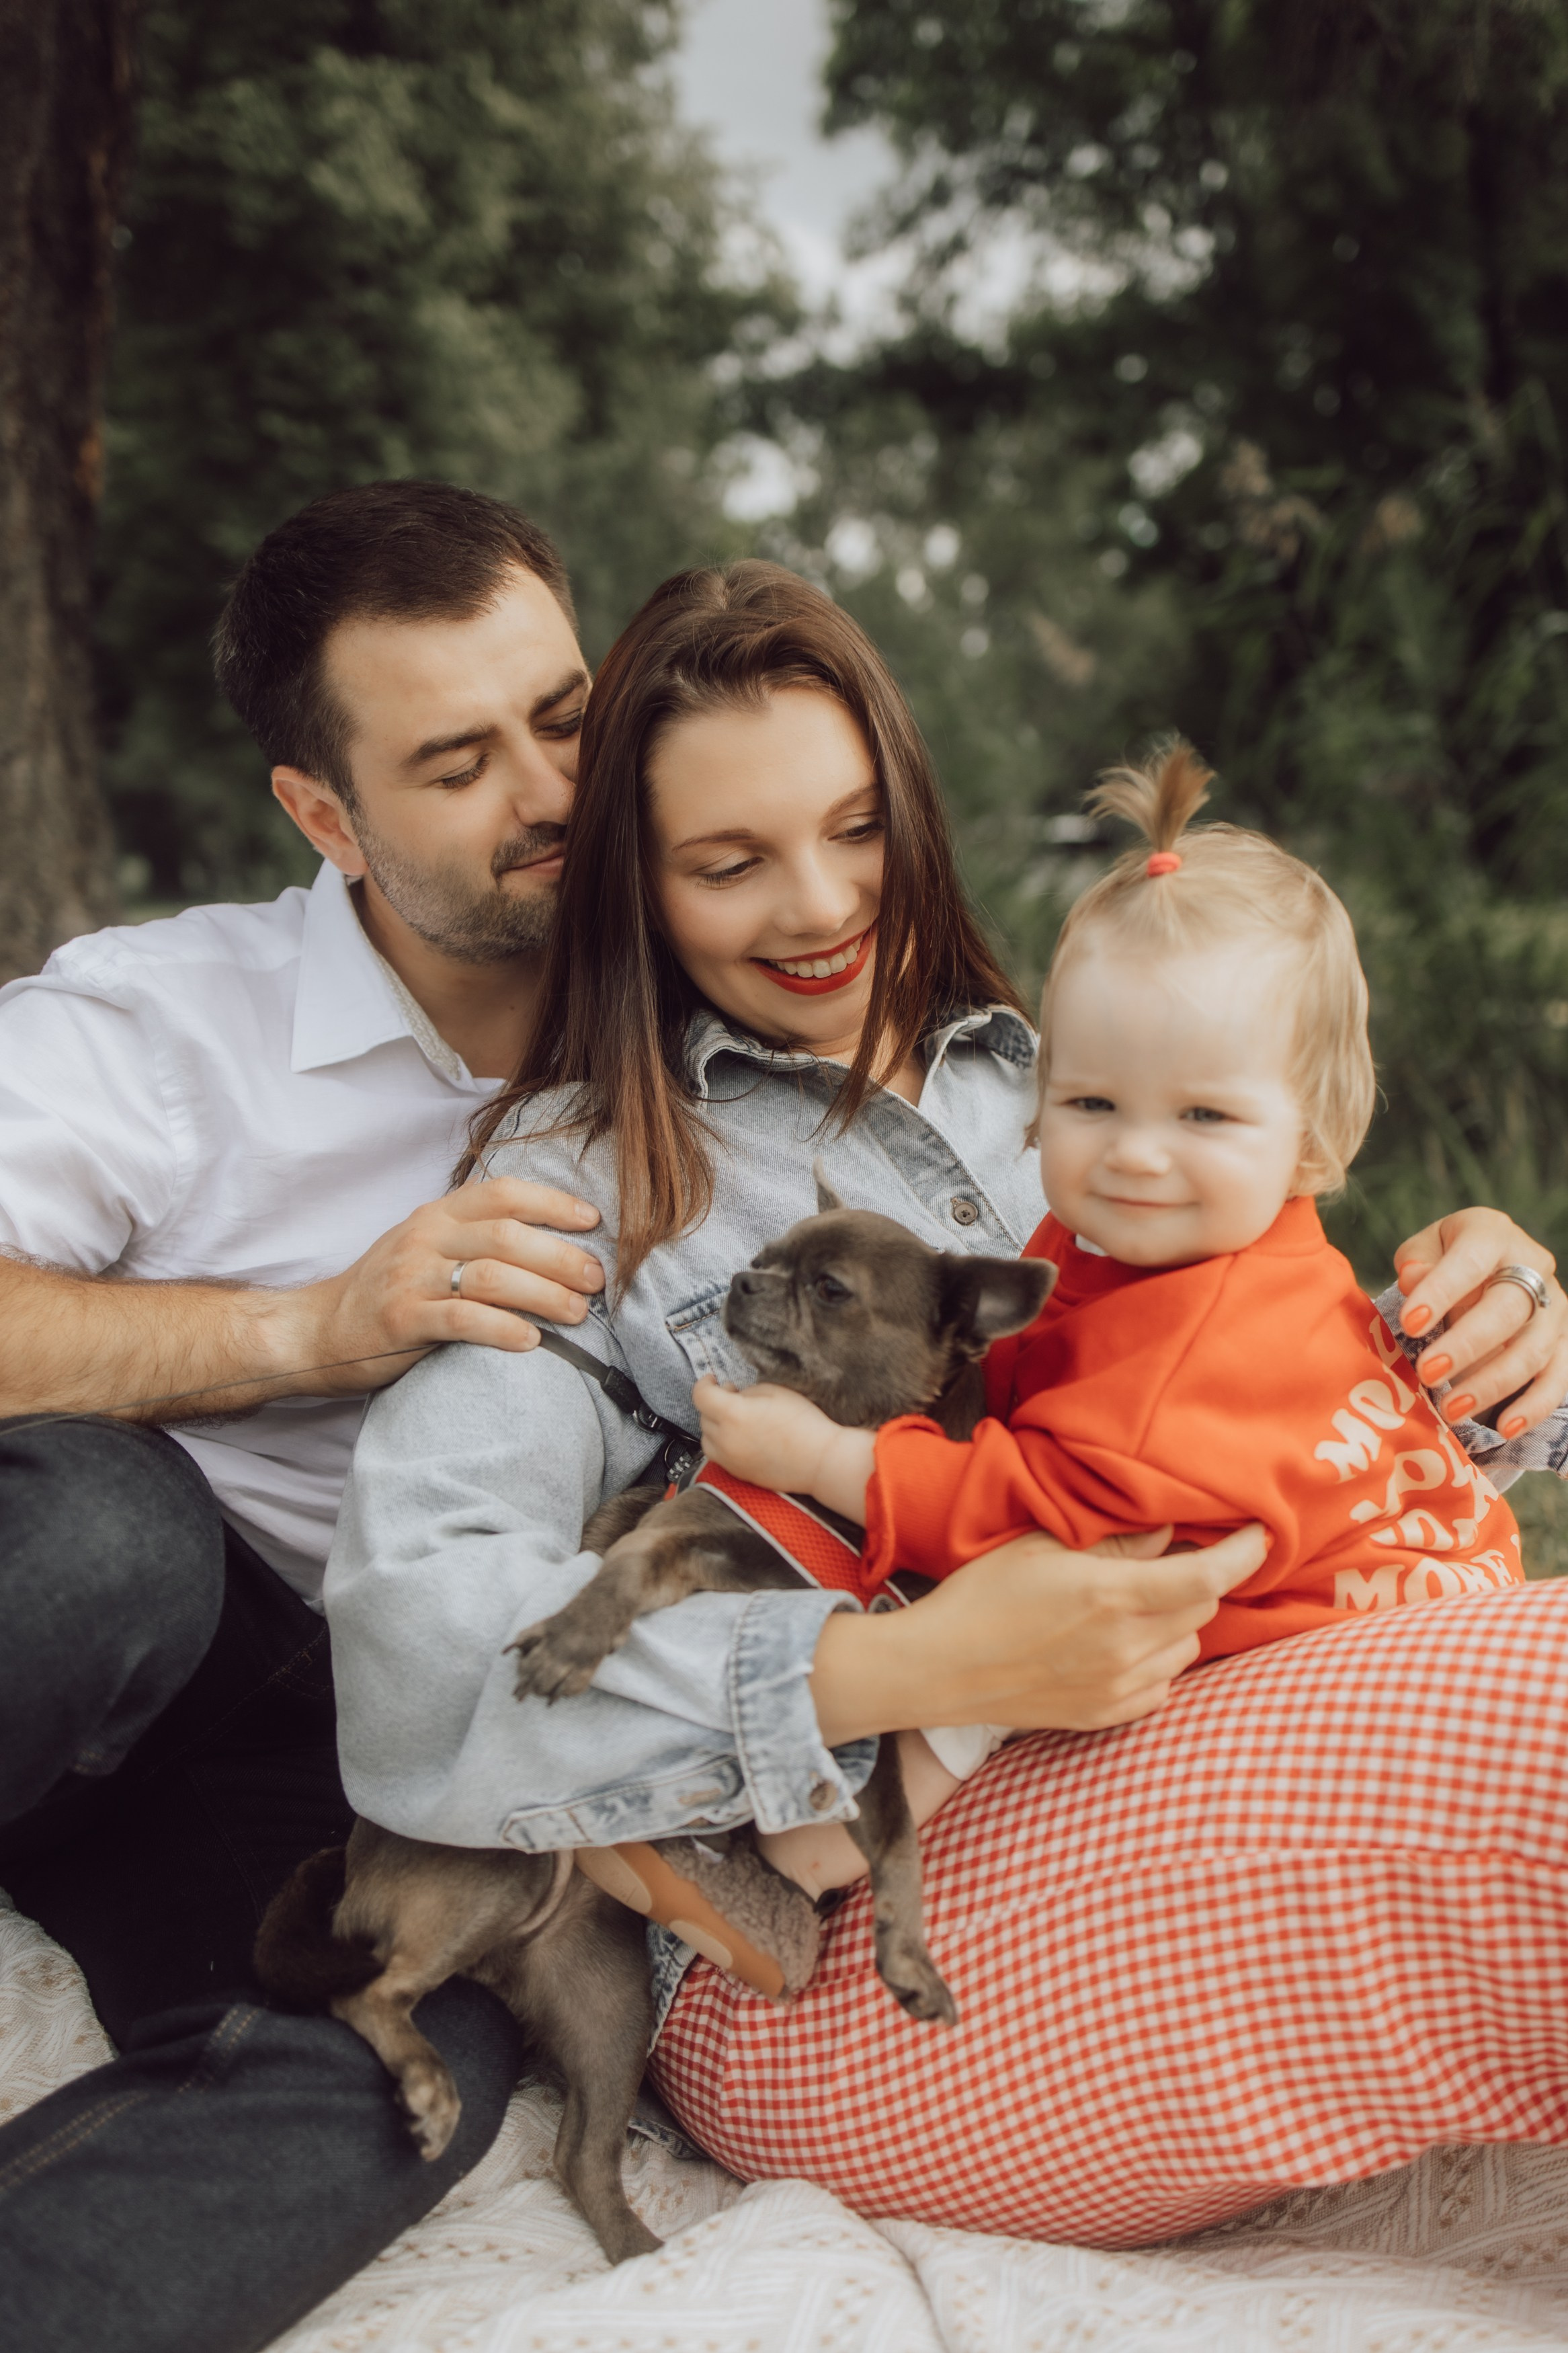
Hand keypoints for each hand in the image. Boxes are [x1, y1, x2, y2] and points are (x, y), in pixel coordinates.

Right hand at [276, 1178, 604, 1394]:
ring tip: (577, 1313)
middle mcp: (425, 1238)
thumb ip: (477, 1239)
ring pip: (492, 1276)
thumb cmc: (389, 1291)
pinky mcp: (402, 1320)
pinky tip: (532, 1341)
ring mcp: (411, 1278)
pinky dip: (504, 1329)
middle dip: (561, 1256)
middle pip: (507, 1235)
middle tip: (597, 1280)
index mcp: (437, 1214)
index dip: (552, 1203)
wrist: (319, 1330)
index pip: (503, 1193)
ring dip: (544, 1294)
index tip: (592, 1220)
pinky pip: (463, 1320)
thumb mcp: (427, 1248)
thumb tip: (554, 1243)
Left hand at [692, 1377, 874, 1518]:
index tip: (712, 1379)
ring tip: (736, 1418)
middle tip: (733, 1394)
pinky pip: (717, 1455)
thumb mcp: (775, 1391)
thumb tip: (734, 1397)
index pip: (701, 1396)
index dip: (704, 1384)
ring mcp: (729, 1459)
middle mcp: (725, 1439)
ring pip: (707, 1437)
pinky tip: (741, 1437)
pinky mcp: (737, 1473)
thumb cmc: (803, 1423)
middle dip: (715, 1402)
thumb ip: (747, 1392)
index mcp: (733, 1414)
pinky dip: (722, 1443)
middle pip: (704, 1416)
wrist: (820, 1460)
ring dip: (715, 1424)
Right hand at [809, 1521, 1268, 1746]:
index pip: (1206, 1576)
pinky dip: (1157, 1660)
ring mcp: (1117, 1689)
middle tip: (1167, 1561)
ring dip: (1177, 1621)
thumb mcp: (1042, 1547)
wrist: (938, 1670)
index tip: (1258, 1533)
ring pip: (1186, 1648)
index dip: (1243, 1552)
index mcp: (1110, 1597)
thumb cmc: (983, 1596)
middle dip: (1198, 1580)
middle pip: (1202, 1609)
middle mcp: (1124, 1648)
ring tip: (1134, 1603)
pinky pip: (1162, 1685)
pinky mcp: (1106, 1716)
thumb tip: (1167, 1530)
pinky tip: (1120, 1643)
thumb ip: (1113, 1540)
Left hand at [1393, 1207, 1567, 1434]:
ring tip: (1451, 1410)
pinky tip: (1504, 1427)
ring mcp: (1555, 1308)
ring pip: (1532, 1349)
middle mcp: (1533, 1267)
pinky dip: (1533, 1407)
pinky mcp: (1566, 1342)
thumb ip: (1417, 1261)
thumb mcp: (1427, 1248)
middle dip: (1467, 1345)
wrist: (1491, 1268)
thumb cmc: (1448, 1260)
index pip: (1471, 1261)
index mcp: (1492, 1235)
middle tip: (1427, 1372)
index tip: (1410, 1322)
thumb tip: (1413, 1279)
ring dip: (1492, 1384)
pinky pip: (1558, 1379)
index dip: (1441, 1291)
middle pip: (1508, 1309)